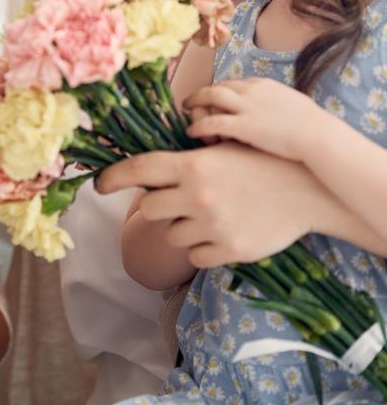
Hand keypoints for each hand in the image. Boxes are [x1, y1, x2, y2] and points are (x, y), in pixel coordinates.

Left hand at [99, 143, 324, 266]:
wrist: (306, 190)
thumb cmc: (260, 161)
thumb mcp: (220, 148)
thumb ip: (184, 159)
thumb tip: (146, 165)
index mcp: (192, 165)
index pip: (138, 170)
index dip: (112, 177)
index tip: (98, 184)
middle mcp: (197, 195)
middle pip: (149, 208)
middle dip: (156, 205)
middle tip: (176, 200)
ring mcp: (212, 225)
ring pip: (171, 235)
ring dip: (180, 227)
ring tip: (208, 214)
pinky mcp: (229, 250)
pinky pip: (194, 256)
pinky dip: (200, 247)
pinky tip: (218, 233)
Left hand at [185, 77, 328, 160]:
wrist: (320, 137)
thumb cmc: (314, 127)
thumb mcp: (294, 104)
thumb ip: (279, 103)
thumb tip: (277, 107)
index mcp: (263, 84)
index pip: (234, 82)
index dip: (221, 91)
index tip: (213, 98)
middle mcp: (250, 90)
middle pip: (218, 86)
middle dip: (202, 92)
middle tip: (189, 100)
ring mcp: (245, 107)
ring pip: (210, 97)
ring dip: (194, 102)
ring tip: (184, 109)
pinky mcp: (242, 126)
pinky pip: (212, 122)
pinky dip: (198, 126)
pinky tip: (190, 131)